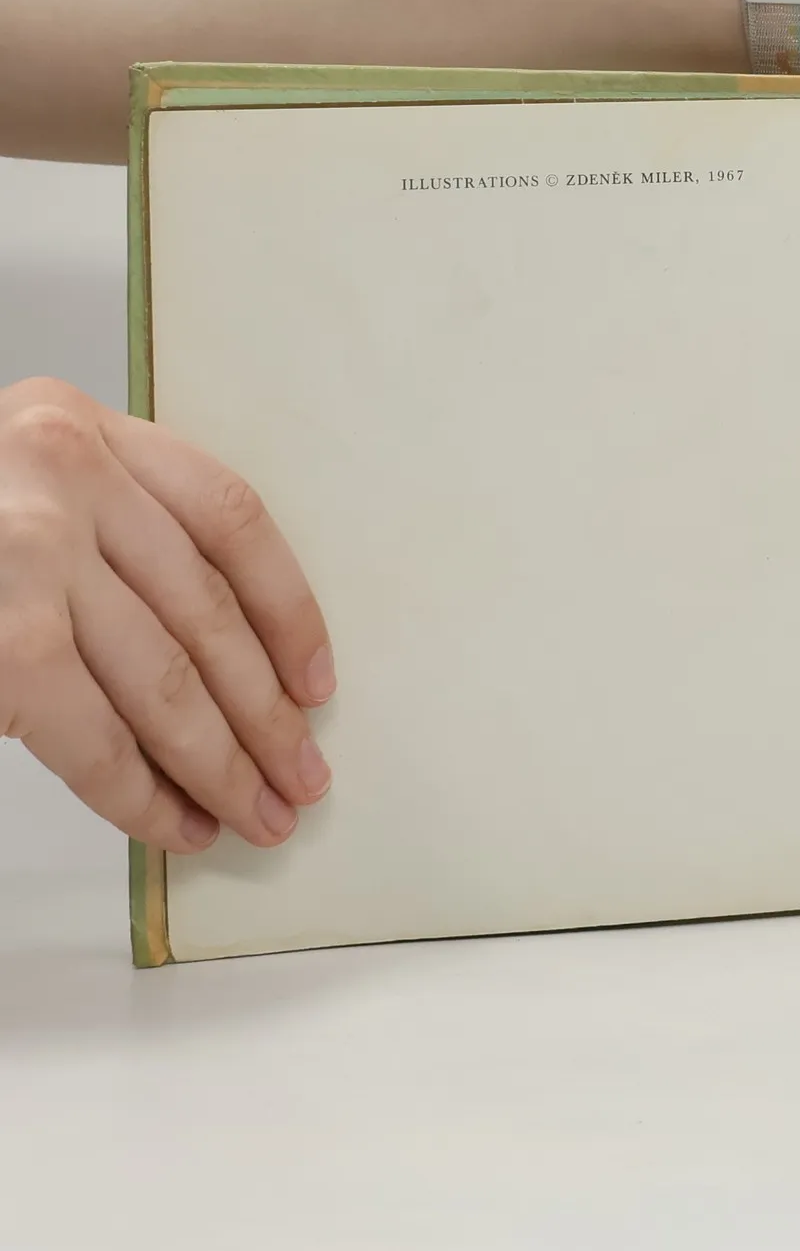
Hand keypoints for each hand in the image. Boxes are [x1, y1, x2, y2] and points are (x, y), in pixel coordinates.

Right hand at [0, 377, 332, 851]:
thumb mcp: (19, 486)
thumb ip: (108, 534)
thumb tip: (228, 662)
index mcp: (80, 425)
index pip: (231, 517)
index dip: (288, 606)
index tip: (317, 680)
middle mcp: (61, 475)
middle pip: (208, 612)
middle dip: (264, 714)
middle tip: (302, 779)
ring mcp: (24, 555)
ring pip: (166, 680)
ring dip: (221, 764)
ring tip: (258, 816)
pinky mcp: (2, 645)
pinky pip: (93, 734)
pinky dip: (141, 792)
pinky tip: (174, 825)